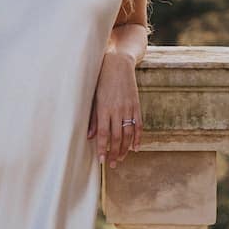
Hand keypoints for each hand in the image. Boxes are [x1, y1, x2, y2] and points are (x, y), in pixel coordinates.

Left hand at [88, 49, 141, 166]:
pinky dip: (138, 138)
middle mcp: (117, 110)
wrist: (118, 63)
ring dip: (125, 149)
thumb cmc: (101, 79)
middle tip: (112, 165)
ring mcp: (128, 108)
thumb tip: (89, 136)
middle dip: (114, 153)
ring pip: (128, 134)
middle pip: (117, 137)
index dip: (102, 149)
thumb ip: (92, 117)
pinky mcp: (136, 105)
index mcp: (104, 108)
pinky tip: (135, 148)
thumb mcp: (93, 97)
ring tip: (121, 159)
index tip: (101, 161)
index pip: (102, 134)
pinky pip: (139, 125)